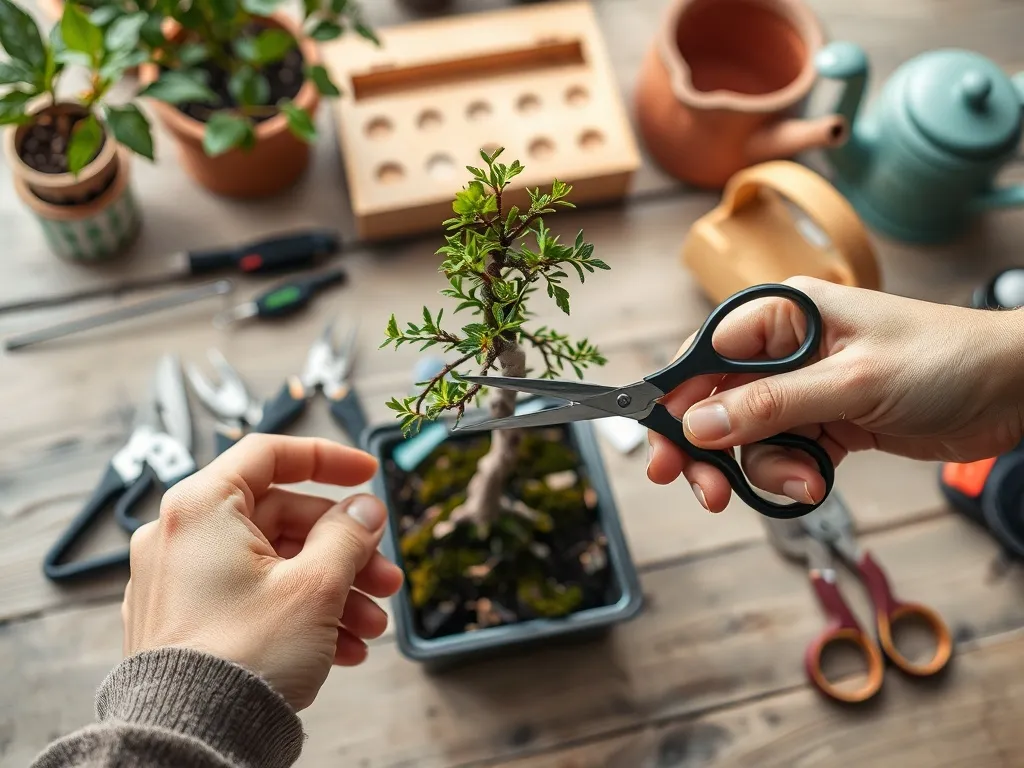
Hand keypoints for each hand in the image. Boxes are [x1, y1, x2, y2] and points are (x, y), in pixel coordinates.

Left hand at [123, 434, 403, 710]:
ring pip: (274, 565)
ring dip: (332, 589)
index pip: (269, 455)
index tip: (367, 472)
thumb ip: (348, 536)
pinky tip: (343, 646)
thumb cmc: (242, 658)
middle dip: (345, 551)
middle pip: (281, 519)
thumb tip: (364, 510)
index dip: (327, 459)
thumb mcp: (315, 587)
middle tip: (386, 577)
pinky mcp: (186, 623)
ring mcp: (180, 583)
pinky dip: (300, 613)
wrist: (192, 741)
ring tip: (371, 624)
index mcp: (202, 509)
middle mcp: (182, 538)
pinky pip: (254, 599)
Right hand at [648, 277, 1023, 512]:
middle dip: (711, 450)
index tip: (662, 449)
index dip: (677, 403)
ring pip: (748, 438)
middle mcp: (785, 350)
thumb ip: (770, 405)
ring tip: (805, 482)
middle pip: (716, 403)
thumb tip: (697, 426)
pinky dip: (794, 475)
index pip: (705, 357)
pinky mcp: (826, 422)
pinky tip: (819, 482)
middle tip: (705, 493)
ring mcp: (804, 388)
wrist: (1015, 390)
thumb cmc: (943, 360)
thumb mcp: (850, 384)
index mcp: (783, 316)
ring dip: (766, 468)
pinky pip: (784, 454)